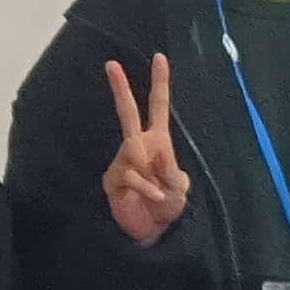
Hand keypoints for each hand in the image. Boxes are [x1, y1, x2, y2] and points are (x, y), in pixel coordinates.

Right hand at [99, 53, 193, 245]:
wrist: (152, 230)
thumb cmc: (168, 205)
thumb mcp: (179, 187)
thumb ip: (171, 170)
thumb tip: (156, 152)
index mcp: (157, 141)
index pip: (158, 107)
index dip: (160, 83)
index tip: (159, 58)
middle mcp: (138, 145)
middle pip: (127, 112)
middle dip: (120, 88)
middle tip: (111, 64)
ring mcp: (122, 160)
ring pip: (132, 150)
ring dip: (150, 172)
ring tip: (157, 192)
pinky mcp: (112, 178)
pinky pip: (130, 174)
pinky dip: (146, 188)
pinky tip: (151, 198)